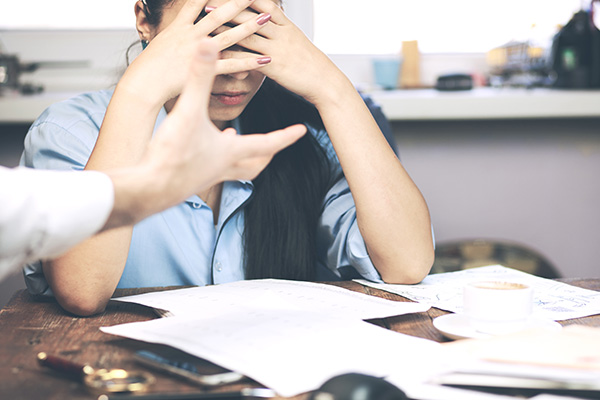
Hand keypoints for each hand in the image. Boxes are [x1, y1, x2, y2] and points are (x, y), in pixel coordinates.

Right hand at [124, 0, 272, 106]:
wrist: (143, 84)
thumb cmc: (149, 67)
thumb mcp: (160, 43)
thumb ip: (176, 34)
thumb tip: (181, 29)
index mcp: (179, 27)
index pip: (197, 2)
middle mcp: (191, 35)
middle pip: (219, 14)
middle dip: (238, 3)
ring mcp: (199, 52)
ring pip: (229, 36)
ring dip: (249, 27)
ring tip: (266, 18)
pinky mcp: (204, 71)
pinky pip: (232, 65)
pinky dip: (248, 62)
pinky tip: (264, 58)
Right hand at [138, 38, 305, 210]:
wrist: (149, 189)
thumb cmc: (172, 155)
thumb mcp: (188, 111)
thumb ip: (199, 78)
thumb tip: (209, 46)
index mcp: (231, 151)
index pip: (268, 142)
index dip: (286, 135)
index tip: (301, 131)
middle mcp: (223, 166)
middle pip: (255, 163)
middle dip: (268, 152)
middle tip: (276, 144)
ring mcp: (207, 176)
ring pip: (235, 169)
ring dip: (242, 157)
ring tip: (237, 141)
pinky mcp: (190, 179)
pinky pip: (212, 169)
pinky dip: (214, 158)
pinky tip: (202, 148)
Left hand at [218, 0, 347, 105]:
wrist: (325, 82)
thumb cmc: (310, 65)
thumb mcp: (297, 42)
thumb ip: (281, 31)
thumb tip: (269, 23)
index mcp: (288, 25)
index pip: (264, 4)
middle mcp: (282, 34)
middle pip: (252, 14)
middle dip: (230, 6)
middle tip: (209, 0)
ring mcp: (278, 49)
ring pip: (248, 34)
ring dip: (226, 26)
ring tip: (207, 20)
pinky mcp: (274, 67)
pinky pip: (250, 59)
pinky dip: (233, 56)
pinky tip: (218, 54)